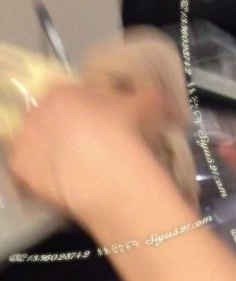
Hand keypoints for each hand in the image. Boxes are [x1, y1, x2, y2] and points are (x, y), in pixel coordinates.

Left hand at [7, 83, 175, 218]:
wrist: (108, 173)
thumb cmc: (126, 132)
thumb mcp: (149, 106)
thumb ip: (153, 99)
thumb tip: (170, 106)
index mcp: (63, 92)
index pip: (68, 95)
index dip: (84, 111)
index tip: (100, 126)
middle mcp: (38, 112)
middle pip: (50, 120)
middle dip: (67, 132)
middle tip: (92, 150)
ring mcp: (26, 141)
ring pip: (39, 147)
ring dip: (54, 155)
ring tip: (80, 172)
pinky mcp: (20, 170)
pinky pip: (30, 174)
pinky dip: (45, 180)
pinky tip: (66, 188)